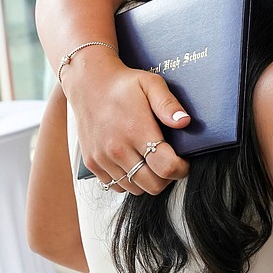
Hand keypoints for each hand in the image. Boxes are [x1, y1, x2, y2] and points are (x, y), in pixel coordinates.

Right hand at [62, 52, 190, 194]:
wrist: (88, 83)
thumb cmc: (122, 84)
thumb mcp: (151, 84)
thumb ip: (168, 105)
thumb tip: (184, 122)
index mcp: (136, 130)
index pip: (165, 167)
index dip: (180, 169)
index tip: (183, 163)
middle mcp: (117, 148)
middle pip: (153, 185)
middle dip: (167, 178)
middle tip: (169, 163)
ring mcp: (102, 158)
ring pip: (135, 188)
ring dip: (147, 180)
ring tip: (150, 161)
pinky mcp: (92, 162)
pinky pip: (115, 185)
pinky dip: (127, 180)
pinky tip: (133, 163)